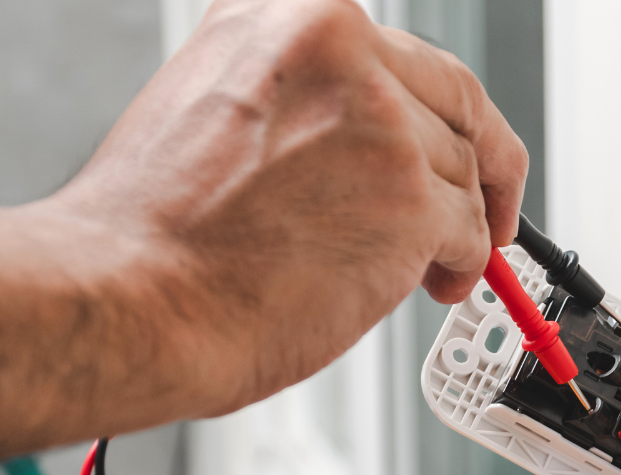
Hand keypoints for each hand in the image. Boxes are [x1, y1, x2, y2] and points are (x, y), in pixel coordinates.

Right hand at [0, 0, 527, 474]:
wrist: (132, 300)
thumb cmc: (158, 233)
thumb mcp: (217, 104)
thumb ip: (302, 102)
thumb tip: (377, 143)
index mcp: (290, 17)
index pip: (405, 55)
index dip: (440, 111)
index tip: (457, 143)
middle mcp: (340, 50)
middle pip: (457, 104)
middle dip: (483, 166)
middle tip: (489, 214)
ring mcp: (379, 124)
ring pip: (465, 175)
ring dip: (455, 229)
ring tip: (424, 271)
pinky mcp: (409, 201)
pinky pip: (470, 234)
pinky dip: (459, 266)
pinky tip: (430, 284)